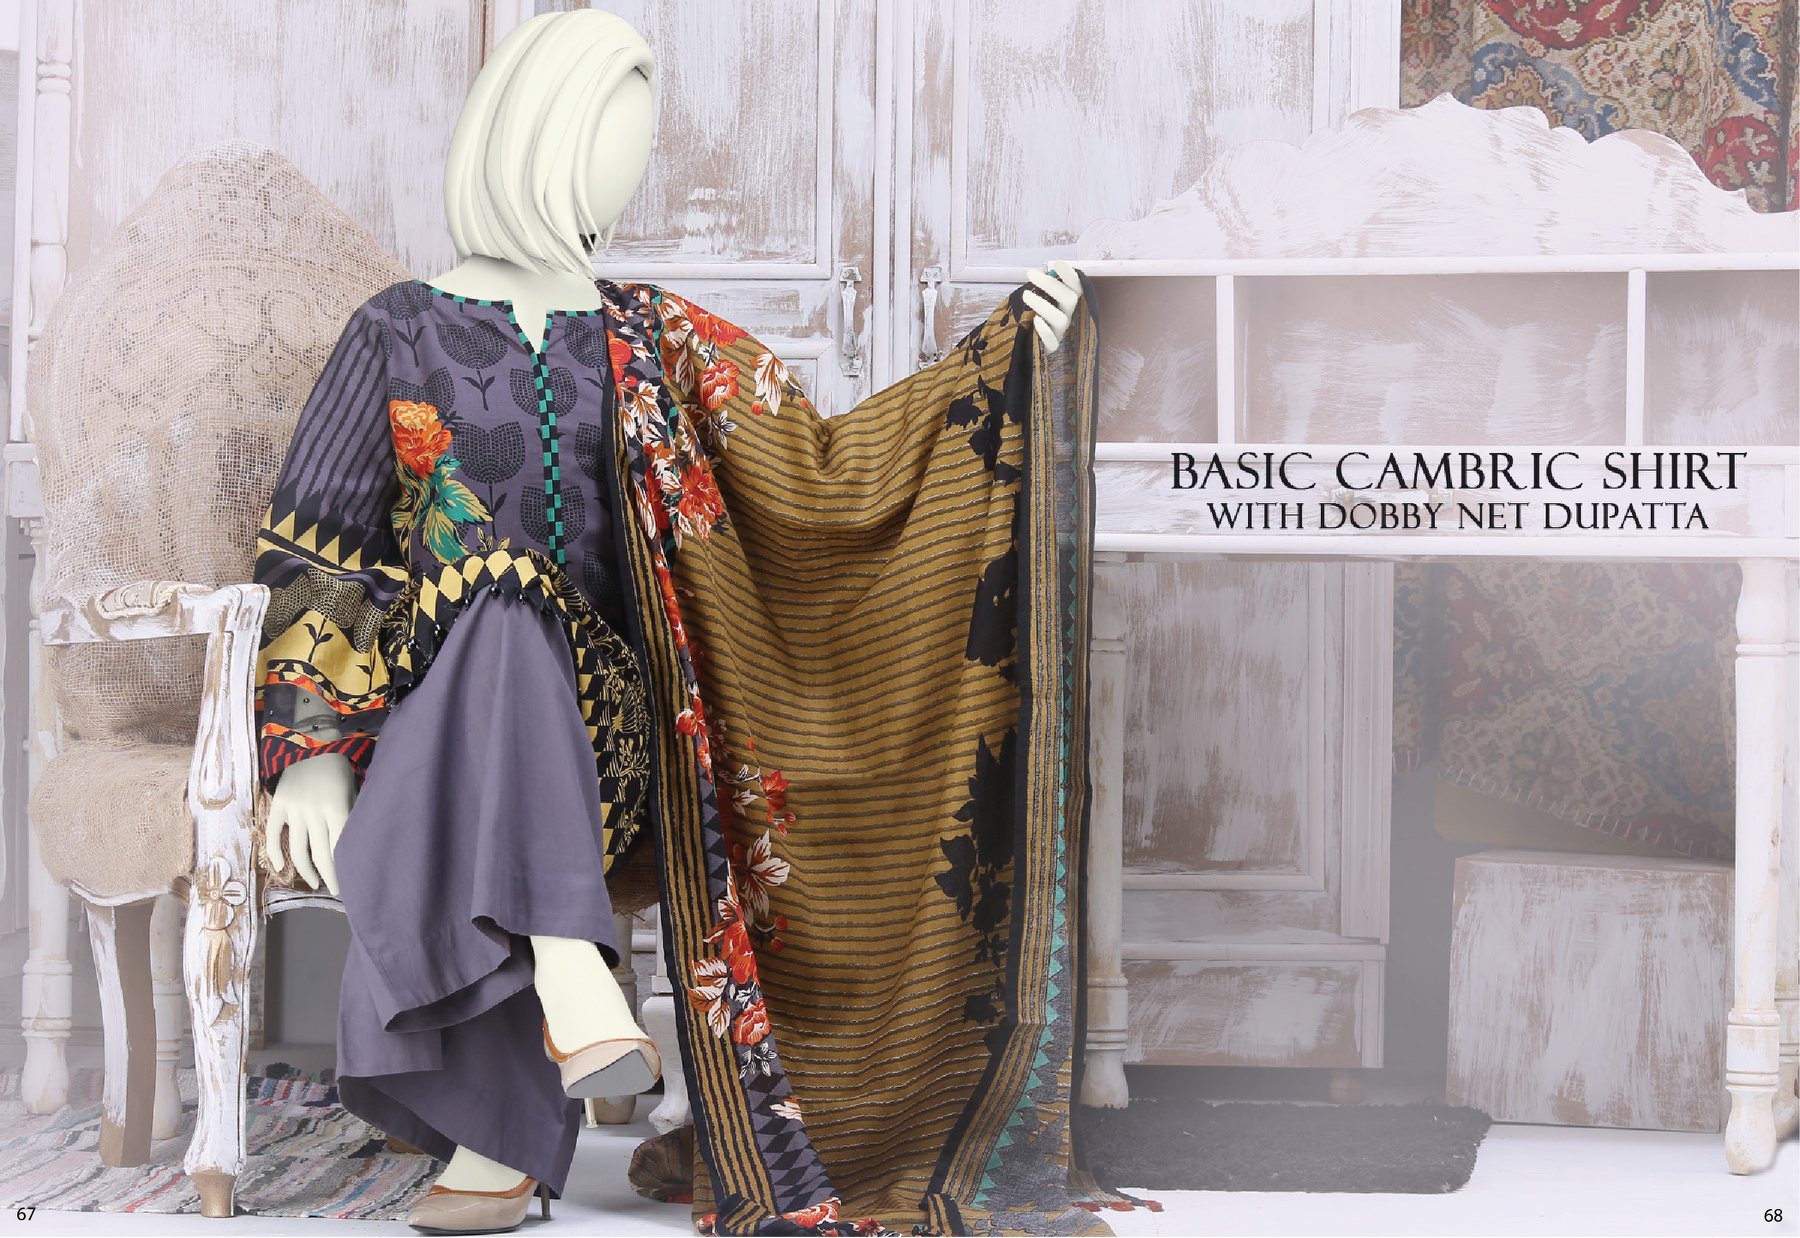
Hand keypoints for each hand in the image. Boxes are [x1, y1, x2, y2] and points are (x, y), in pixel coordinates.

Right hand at [264, 752, 354, 895]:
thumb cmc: (339, 769)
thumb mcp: (352, 792)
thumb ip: (348, 818)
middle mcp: (314, 812)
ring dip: (305, 870)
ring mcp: (293, 810)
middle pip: (320, 854)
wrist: (312, 742)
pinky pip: (272, 834)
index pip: (339, 848)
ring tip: (315, 881)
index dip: (342, 869)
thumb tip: (350, 848)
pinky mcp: (278, 805)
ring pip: (296, 850)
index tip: (348, 884)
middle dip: (329, 876)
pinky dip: (274, 854)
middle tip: (335, 890)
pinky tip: (280, 868)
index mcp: (337, 808)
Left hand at [1021, 259, 1082, 353]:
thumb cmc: (1037, 319)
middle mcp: (1069, 317)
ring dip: (1042, 304)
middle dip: (1051, 284)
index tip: (1058, 263)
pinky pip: (1052, 341)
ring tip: (1025, 295)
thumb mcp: (1043, 302)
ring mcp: (1061, 333)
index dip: (1070, 276)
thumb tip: (1042, 271)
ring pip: (1060, 318)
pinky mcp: (1052, 348)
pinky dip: (1045, 330)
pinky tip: (1036, 320)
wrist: (1030, 349)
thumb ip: (1045, 290)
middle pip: (1069, 299)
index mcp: (1068, 304)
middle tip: (1031, 274)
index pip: (1076, 288)